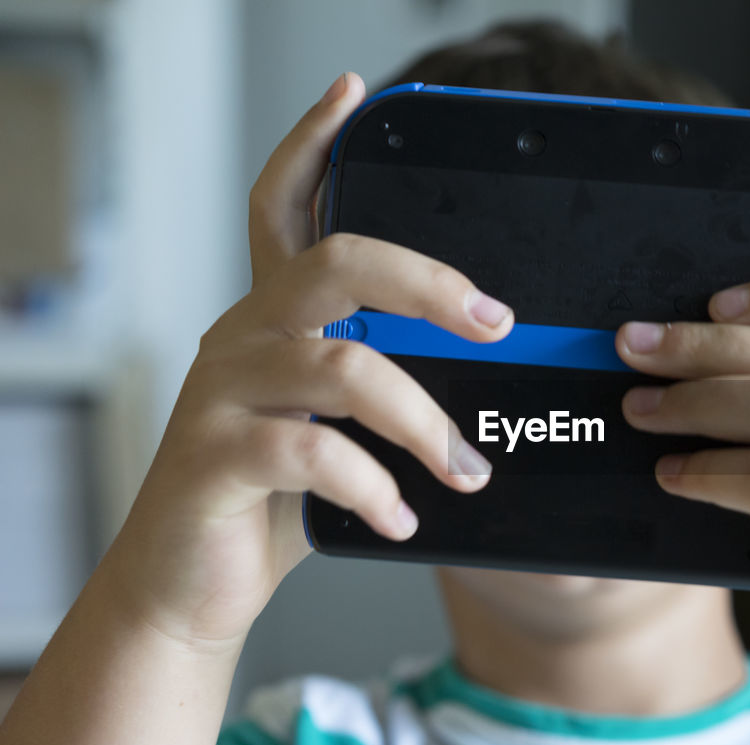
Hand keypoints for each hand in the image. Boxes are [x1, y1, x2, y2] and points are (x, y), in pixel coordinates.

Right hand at [102, 72, 510, 646]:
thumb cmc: (274, 500)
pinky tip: (402, 518)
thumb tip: (491, 375)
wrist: (194, 584)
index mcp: (273, 318)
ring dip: (425, 423)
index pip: (282, 208)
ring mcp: (223, 392)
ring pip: (343, 369)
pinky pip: (314, 454)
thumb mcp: (335, 429)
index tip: (354, 96)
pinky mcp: (213, 456)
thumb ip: (384, 388)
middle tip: (496, 323)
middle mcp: (243, 336)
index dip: (313, 145)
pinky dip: (376, 488)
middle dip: (430, 284)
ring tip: (467, 472)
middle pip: (336, 264)